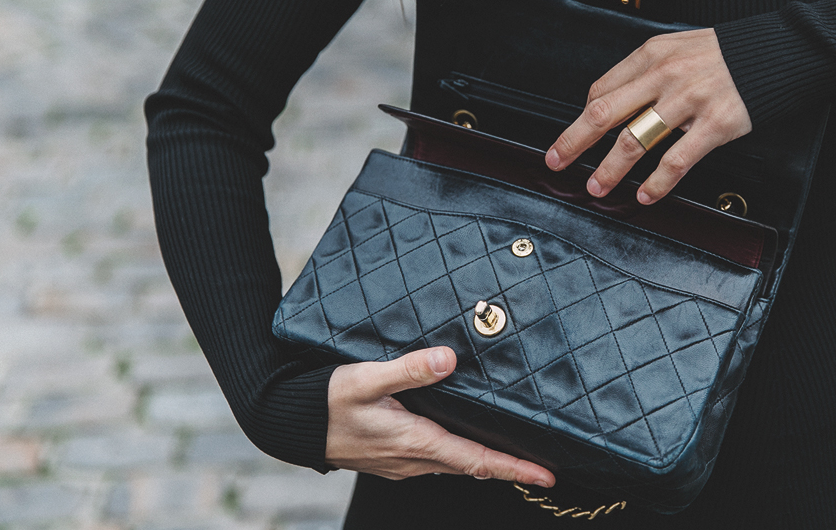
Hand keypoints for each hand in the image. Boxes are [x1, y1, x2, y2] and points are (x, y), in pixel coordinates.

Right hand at [324, 346, 555, 486]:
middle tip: (540, 465)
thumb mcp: (367, 378)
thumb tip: (448, 360)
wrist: (289, 423)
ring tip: (510, 454)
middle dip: (507, 467)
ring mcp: (401, 463)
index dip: (514, 468)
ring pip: (453, 466)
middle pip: (471, 467)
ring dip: (482, 462)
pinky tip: (460, 440)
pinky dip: (457, 456)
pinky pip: (435, 461)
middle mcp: (413, 460)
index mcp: (416, 442)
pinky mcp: (390, 459)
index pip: (477, 460)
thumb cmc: (327, 400)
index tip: (546, 475)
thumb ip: (409, 369)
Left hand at [545, 28, 750, 203]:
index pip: (601, 90)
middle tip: (556, 161)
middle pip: (605, 113)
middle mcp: (664, 76)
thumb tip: (612, 102)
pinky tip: (646, 194)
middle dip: (574, 141)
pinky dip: (657, 182)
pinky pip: (677, 159)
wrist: (778, 50)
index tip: (566, 139)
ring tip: (595, 187)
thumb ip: (646, 73)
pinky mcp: (714, 124)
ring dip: (610, 168)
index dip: (579, 118)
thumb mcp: (677, 48)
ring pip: (636, 140)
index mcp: (651, 55)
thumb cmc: (725, 54)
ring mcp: (689, 100)